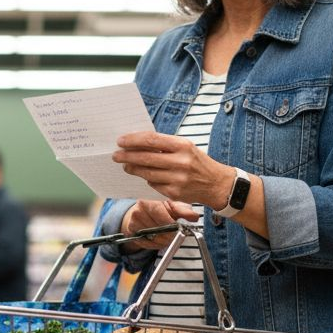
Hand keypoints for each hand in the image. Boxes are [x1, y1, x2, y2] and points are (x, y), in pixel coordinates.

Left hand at [114, 132, 234, 207]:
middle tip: (116, 155)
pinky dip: (147, 179)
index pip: (152, 140)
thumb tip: (137, 143)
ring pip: (147, 173)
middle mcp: (181, 162)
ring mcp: (177, 179)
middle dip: (127, 156)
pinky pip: (154, 185)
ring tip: (126, 165)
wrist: (216, 183)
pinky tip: (145, 175)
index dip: (133, 140)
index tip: (121, 141)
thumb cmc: (197, 162)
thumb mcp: (185, 147)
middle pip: (146, 158)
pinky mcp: (175, 192)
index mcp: (182, 146)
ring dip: (133, 169)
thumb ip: (164, 145)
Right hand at [121, 200, 200, 251]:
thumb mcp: (170, 207)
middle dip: (169, 235)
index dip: (172, 226)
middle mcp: (137, 213)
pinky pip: (147, 244)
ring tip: (168, 237)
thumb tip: (194, 216)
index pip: (162, 217)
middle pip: (158, 229)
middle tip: (175, 235)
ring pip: (153, 238)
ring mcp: (133, 225)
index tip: (178, 229)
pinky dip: (156, 245)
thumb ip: (183, 211)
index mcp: (147, 203)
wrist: (138, 214)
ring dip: (163, 241)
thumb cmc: (155, 210)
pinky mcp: (132, 234)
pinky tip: (160, 240)